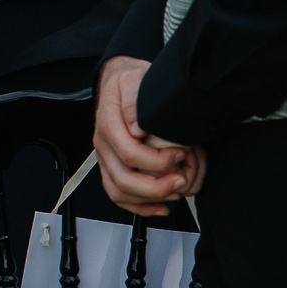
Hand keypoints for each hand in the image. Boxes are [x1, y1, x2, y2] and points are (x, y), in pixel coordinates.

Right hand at [93, 56, 203, 215]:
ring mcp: (106, 159)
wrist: (119, 82)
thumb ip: (134, 100)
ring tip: (176, 190)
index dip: (158, 161)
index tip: (181, 153)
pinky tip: (162, 206)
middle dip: (158, 186)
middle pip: (123, 180)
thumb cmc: (130, 82)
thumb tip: (138, 126)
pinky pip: (119, 196)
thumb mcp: (135, 80)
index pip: (129, 154)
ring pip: (120, 193)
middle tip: (182, 179)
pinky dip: (142, 207)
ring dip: (151, 199)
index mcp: (108, 125)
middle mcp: (103, 145)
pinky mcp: (112, 168)